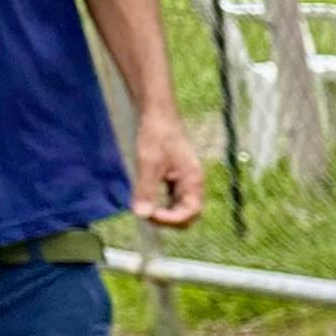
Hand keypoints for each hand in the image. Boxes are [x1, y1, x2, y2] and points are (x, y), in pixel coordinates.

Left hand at [131, 113, 204, 228]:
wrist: (157, 114)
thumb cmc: (156, 135)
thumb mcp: (148, 164)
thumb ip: (146, 190)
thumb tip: (141, 216)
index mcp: (193, 180)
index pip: (190, 213)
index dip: (170, 220)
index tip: (149, 214)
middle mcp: (193, 183)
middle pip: (188, 215)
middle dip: (167, 220)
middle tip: (145, 213)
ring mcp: (185, 181)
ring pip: (179, 208)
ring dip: (163, 213)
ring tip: (144, 207)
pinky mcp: (176, 177)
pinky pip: (172, 199)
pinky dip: (160, 204)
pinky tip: (146, 198)